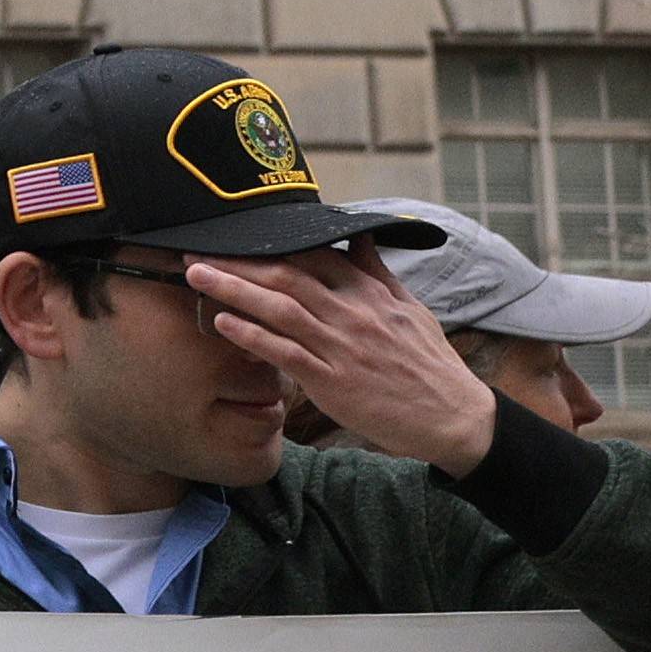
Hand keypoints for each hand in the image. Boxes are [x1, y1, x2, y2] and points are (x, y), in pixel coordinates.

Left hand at [184, 254, 492, 469]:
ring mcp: (343, 347)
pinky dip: (252, 336)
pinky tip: (221, 323)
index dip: (268, 243)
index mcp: (371, 294)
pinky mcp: (334, 382)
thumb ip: (376, 272)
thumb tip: (359, 233)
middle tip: (194, 251)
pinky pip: (286, 353)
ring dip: (234, 290)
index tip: (232, 235)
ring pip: (280, 309)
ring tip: (196, 276)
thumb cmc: (428, 363)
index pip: (312, 256)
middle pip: (286, 276)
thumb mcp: (409, 308)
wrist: (455, 418)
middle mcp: (354, 314)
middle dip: (238, 261)